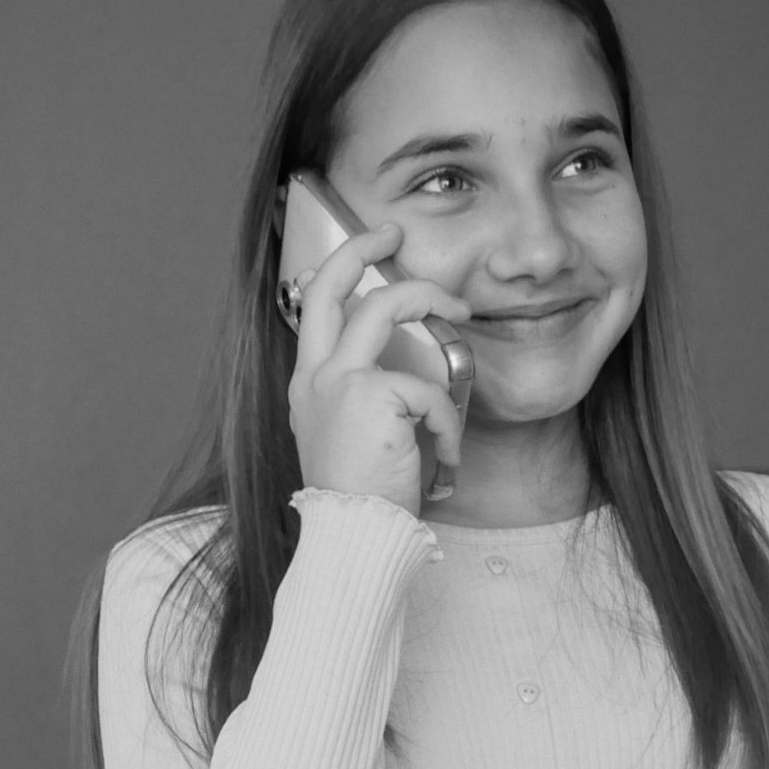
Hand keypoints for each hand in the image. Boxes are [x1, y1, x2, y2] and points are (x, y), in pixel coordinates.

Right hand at [286, 224, 470, 516]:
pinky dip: (447, 425)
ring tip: (461, 314)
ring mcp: (338, 382)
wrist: (353, 538)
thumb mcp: (352, 444)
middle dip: (362, 247)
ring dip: (428, 299)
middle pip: (332, 285)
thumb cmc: (362, 503)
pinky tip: (444, 458)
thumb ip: (367, 405)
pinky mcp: (371, 395)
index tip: (364, 252)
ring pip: (384, 307)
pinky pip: (428, 390)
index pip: (312, 311)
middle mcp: (315, 378)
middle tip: (394, 231)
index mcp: (308, 387)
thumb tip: (403, 383)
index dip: (335, 273)